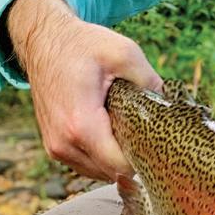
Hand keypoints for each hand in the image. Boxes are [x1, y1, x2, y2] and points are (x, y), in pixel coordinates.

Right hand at [6, 0, 161, 181]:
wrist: (43, 41)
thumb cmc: (81, 45)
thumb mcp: (124, 53)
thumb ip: (150, 82)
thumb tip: (170, 107)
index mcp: (81, 125)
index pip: (122, 167)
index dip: (145, 157)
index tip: (157, 139)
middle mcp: (63, 144)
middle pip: (112, 173)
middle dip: (132, 156)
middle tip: (145, 130)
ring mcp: (55, 148)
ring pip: (98, 172)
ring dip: (116, 156)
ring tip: (125, 126)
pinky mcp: (53, 146)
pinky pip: (86, 163)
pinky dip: (101, 154)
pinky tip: (111, 129)